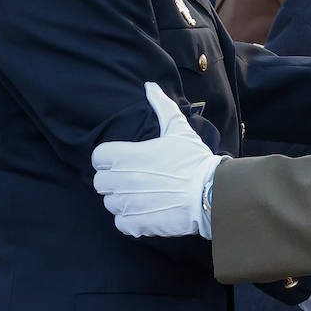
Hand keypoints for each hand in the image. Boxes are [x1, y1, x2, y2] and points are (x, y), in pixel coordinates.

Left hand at [93, 82, 221, 238]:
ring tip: (143, 195)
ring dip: (122, 200)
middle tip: (135, 178)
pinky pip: (120, 223)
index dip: (110, 158)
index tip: (124, 160)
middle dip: (114, 180)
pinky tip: (147, 211)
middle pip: (100, 181)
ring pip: (110, 203)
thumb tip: (149, 86)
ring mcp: (128, 204)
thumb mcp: (178, 130)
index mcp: (128, 155)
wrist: (211, 193)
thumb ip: (161, 106)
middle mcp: (123, 180)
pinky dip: (131, 220)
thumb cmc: (195, 160)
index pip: (98, 157)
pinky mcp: (136, 224)